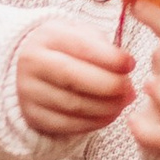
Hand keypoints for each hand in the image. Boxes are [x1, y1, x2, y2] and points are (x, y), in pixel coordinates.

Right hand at [16, 17, 135, 140]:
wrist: (30, 66)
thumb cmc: (65, 48)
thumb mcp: (80, 34)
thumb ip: (102, 46)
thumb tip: (126, 67)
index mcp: (47, 37)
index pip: (82, 48)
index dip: (110, 58)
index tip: (130, 64)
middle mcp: (32, 63)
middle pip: (74, 78)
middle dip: (110, 85)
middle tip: (129, 87)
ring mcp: (29, 92)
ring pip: (74, 105)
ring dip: (107, 106)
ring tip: (124, 101)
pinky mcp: (32, 116)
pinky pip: (68, 125)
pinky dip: (95, 122)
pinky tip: (110, 114)